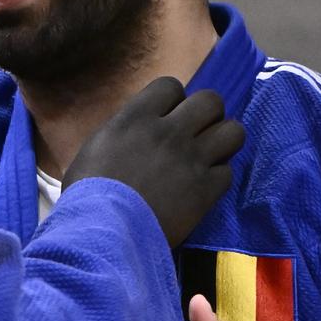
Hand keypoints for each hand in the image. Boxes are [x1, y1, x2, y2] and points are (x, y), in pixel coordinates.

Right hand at [63, 77, 244, 245]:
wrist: (102, 234)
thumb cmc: (86, 196)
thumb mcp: (94, 150)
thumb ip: (122, 131)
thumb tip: (137, 128)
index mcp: (136, 119)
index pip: (170, 86)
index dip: (172, 101)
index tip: (165, 118)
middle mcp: (169, 132)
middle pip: (211, 101)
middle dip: (207, 115)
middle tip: (195, 134)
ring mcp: (191, 160)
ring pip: (233, 131)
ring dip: (222, 142)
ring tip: (209, 156)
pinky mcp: (205, 191)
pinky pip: (227, 172)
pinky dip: (216, 179)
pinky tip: (201, 188)